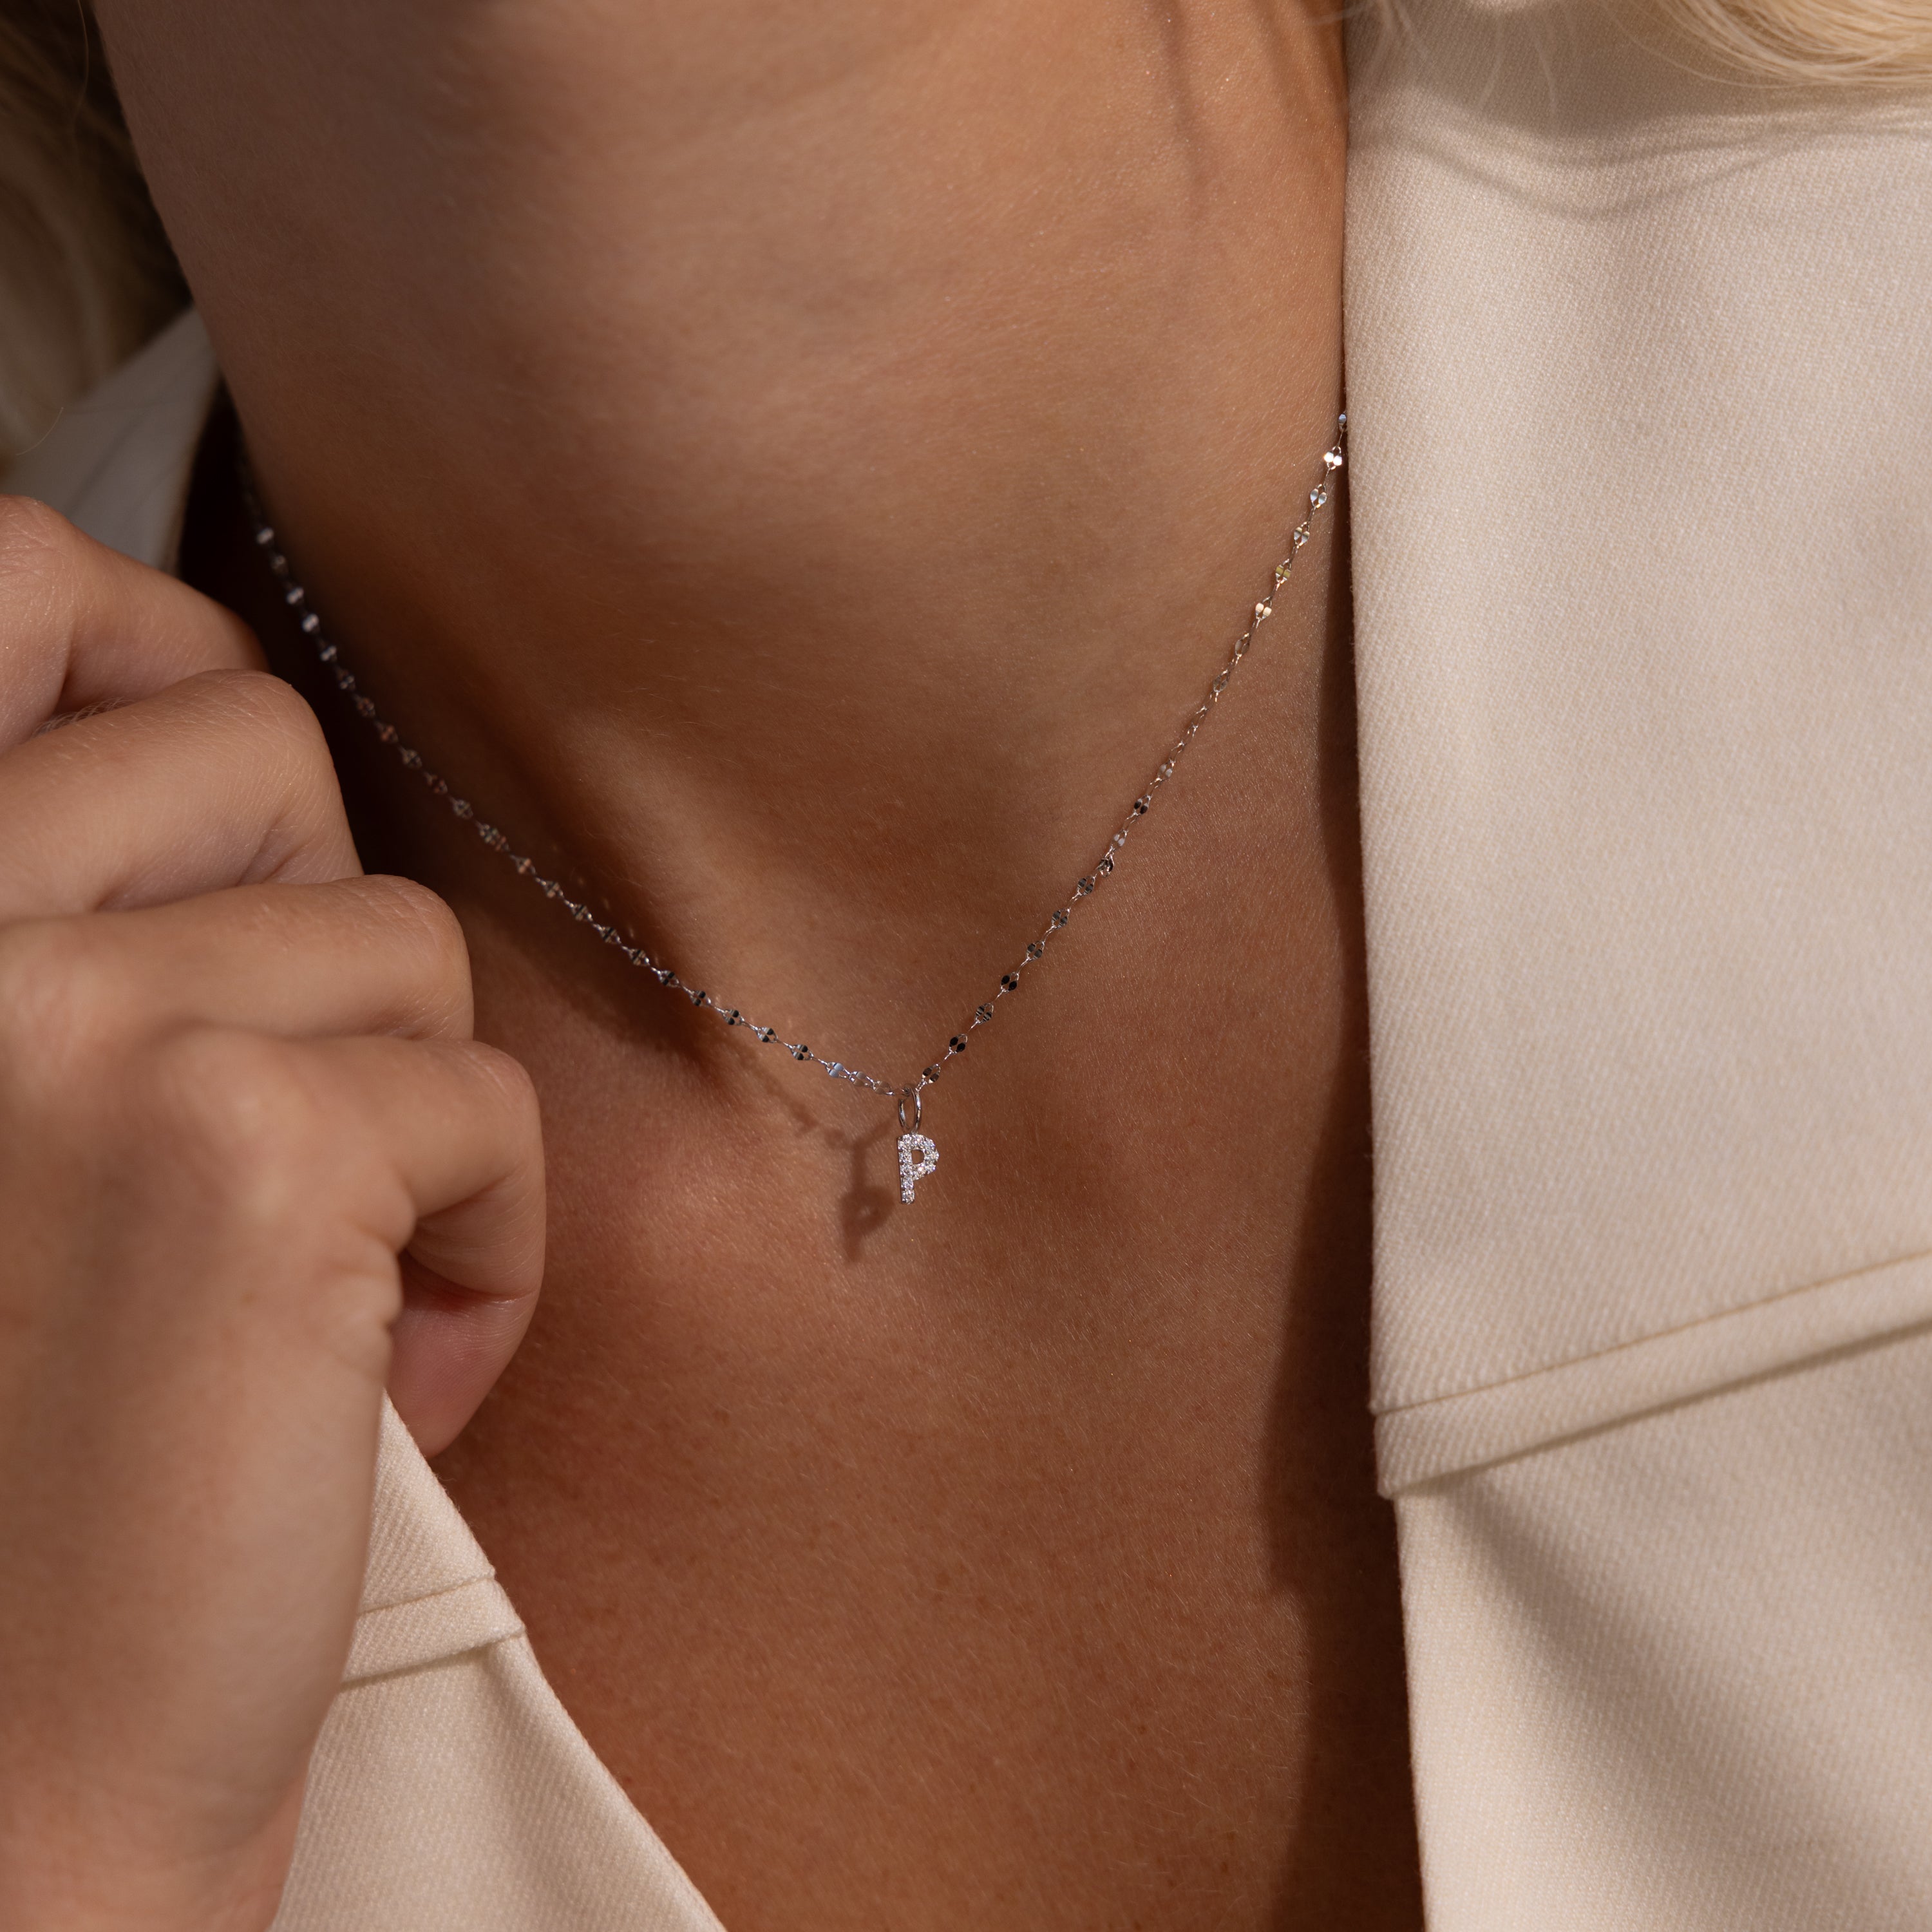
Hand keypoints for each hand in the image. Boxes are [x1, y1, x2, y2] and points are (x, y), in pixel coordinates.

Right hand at [0, 498, 544, 1929]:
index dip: (152, 671)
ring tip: (303, 1280)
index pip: (22, 576)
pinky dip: (476, 1239)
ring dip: (402, 1111)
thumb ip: (79, 902)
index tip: (210, 836)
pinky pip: (481, 1100)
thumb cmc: (25, 1416)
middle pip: (261, 744)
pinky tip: (363, 1372)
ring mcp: (53, 1017)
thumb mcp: (6, 1099)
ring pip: (402, 937)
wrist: (14, 1754)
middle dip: (315, 930)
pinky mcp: (233, 1148)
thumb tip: (219, 705)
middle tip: (264, 1110)